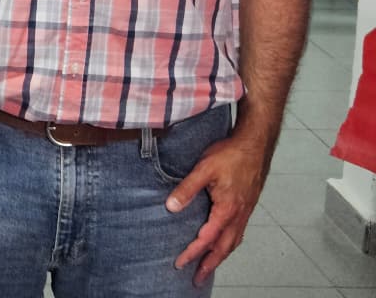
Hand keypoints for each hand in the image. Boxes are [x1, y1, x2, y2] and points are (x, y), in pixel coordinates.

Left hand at [166, 133, 269, 284]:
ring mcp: (245, 212)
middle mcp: (238, 215)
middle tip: (197, 279)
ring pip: (233, 242)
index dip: (193, 252)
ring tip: (209, 267)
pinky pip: (238, 233)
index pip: (207, 238)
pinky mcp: (247, 206)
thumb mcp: (204, 169)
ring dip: (220, 257)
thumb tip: (170, 207)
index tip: (180, 263)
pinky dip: (229, 244)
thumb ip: (187, 189)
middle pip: (223, 248)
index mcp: (227, 210)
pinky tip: (224, 244)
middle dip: (209, 264)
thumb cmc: (230, 155)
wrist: (254, 145)